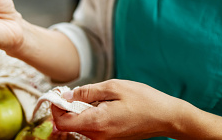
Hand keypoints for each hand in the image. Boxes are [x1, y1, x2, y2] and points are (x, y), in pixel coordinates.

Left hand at [51, 79, 185, 139]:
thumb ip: (87, 92)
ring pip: (80, 127)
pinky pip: (92, 129)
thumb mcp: (114, 87)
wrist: (166, 117)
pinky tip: (104, 106)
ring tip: (95, 97)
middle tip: (76, 92)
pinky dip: (90, 116)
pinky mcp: (110, 139)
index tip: (60, 94)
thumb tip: (66, 95)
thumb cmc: (143, 100)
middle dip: (67, 108)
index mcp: (97, 123)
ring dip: (80, 111)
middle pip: (69, 125)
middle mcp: (98, 137)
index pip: (61, 123)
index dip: (56, 108)